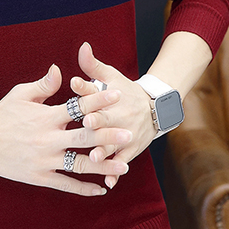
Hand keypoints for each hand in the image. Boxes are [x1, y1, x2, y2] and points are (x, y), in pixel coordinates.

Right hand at [0, 63, 133, 196]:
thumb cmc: (2, 114)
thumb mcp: (20, 94)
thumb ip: (43, 85)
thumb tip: (60, 69)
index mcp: (46, 117)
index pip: (78, 106)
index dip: (99, 99)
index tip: (117, 94)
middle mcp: (48, 139)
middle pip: (85, 136)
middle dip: (109, 134)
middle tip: (129, 132)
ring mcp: (45, 160)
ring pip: (80, 164)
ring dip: (104, 165)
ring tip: (125, 164)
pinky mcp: (40, 177)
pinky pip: (66, 184)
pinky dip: (85, 188)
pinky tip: (102, 188)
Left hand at [71, 42, 155, 188]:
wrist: (154, 108)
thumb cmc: (123, 91)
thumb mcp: (110, 76)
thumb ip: (93, 65)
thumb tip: (82, 46)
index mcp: (109, 97)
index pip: (95, 90)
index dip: (85, 86)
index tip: (74, 83)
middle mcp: (118, 115)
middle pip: (105, 118)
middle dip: (97, 120)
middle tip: (87, 123)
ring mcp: (125, 133)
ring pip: (113, 143)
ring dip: (104, 150)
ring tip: (94, 157)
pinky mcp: (130, 149)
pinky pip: (122, 161)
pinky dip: (116, 172)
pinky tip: (109, 182)